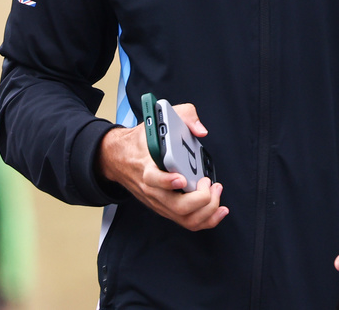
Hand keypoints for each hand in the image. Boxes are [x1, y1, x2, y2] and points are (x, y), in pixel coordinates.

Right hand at [97, 102, 227, 230]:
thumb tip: (200, 130)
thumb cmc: (141, 142)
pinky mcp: (166, 208)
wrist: (119, 159)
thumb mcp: (158, 119)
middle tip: (208, 182)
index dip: (168, 182)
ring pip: (184, 218)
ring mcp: (159, 202)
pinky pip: (187, 221)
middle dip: (199, 198)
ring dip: (207, 210)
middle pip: (175, 206)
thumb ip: (184, 116)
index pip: (153, 179)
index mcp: (147, 167)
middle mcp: (152, 189)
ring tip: (216, 191)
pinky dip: (206, 219)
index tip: (182, 179)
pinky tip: (219, 210)